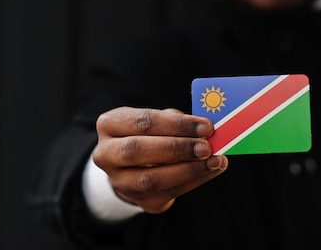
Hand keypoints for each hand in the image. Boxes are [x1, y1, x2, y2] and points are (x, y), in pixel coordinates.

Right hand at [93, 106, 227, 213]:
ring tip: (214, 161)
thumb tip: (204, 129)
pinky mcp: (138, 200)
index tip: (206, 126)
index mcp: (110, 124)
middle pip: (138, 150)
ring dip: (188, 169)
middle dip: (177, 148)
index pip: (142, 122)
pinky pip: (168, 193)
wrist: (133, 166)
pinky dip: (194, 181)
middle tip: (207, 146)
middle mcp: (106, 153)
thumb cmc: (149, 134)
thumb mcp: (158, 120)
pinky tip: (211, 171)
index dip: (176, 124)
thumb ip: (176, 120)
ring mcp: (119, 181)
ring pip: (151, 178)